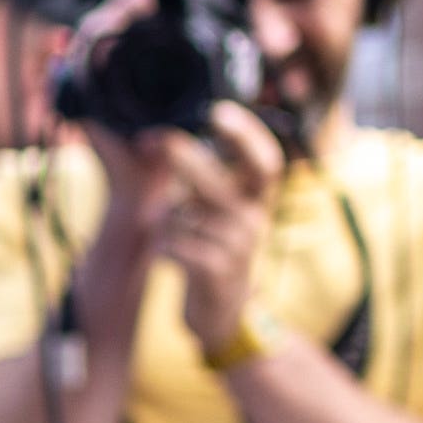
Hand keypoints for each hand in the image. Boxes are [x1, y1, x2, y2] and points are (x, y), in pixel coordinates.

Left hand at [140, 106, 284, 355]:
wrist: (224, 312)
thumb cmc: (217, 248)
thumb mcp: (224, 211)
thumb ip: (207, 179)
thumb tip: (167, 139)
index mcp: (259, 199)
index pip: (265, 162)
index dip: (245, 135)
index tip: (217, 110)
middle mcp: (254, 220)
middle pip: (216, 183)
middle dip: (185, 158)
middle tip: (156, 138)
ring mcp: (238, 248)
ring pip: (183, 216)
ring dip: (165, 219)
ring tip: (171, 232)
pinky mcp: (217, 273)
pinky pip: (174, 245)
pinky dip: (162, 246)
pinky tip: (169, 255)